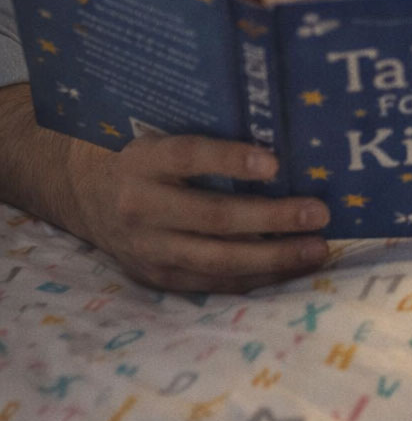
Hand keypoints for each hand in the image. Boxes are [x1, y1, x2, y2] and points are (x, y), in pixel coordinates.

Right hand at [67, 132, 330, 292]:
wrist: (85, 196)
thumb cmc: (145, 159)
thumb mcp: (160, 138)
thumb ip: (204, 140)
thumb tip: (280, 142)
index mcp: (144, 161)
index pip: (188, 157)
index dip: (230, 160)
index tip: (274, 163)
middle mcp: (141, 206)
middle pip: (212, 217)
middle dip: (271, 218)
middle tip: (317, 213)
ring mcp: (148, 248)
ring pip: (217, 259)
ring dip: (273, 256)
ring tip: (316, 248)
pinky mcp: (158, 277)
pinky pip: (214, 282)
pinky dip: (256, 277)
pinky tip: (292, 269)